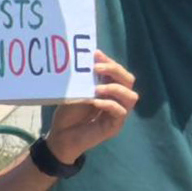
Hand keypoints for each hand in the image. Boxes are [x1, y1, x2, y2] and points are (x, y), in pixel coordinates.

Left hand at [42, 52, 135, 166]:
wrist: (60, 136)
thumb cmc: (68, 113)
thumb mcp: (76, 92)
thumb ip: (85, 79)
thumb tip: (87, 59)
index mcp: (110, 89)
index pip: (118, 72)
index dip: (110, 62)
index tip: (96, 54)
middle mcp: (118, 99)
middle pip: (129, 81)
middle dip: (115, 71)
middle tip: (97, 68)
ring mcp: (118, 113)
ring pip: (131, 96)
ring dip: (114, 89)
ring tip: (96, 88)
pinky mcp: (115, 126)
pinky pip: (120, 112)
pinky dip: (109, 105)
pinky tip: (95, 102)